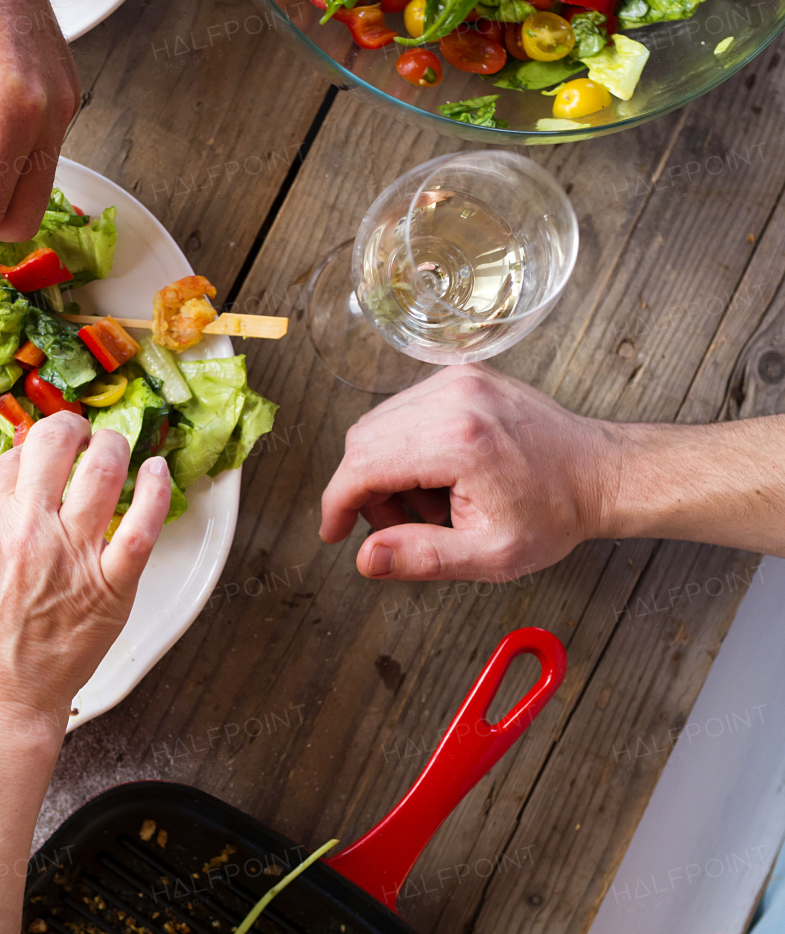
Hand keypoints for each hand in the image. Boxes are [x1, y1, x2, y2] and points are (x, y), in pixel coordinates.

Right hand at [0, 414, 172, 741]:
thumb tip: (8, 483)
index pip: (15, 457)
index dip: (34, 446)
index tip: (45, 449)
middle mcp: (27, 528)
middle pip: (56, 444)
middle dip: (73, 428)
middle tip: (82, 434)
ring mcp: (72, 554)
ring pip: (103, 470)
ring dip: (113, 448)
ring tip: (114, 449)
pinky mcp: (110, 586)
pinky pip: (142, 525)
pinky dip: (155, 491)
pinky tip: (158, 473)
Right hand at [319, 365, 619, 582]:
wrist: (600, 473)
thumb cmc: (554, 513)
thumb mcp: (490, 555)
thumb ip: (421, 558)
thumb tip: (367, 557)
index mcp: (458, 441)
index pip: (363, 465)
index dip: (337, 504)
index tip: (332, 532)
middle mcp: (453, 398)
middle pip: (364, 440)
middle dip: (365, 490)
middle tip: (397, 528)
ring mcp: (457, 380)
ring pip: (380, 423)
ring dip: (387, 469)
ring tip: (431, 505)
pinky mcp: (462, 375)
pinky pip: (405, 410)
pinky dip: (407, 446)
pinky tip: (439, 477)